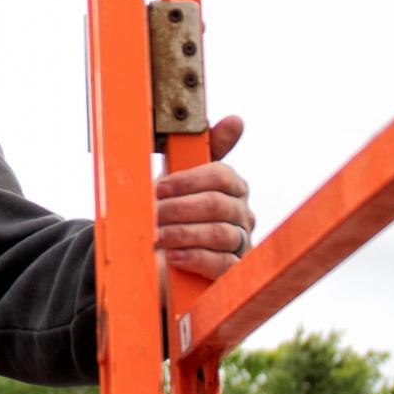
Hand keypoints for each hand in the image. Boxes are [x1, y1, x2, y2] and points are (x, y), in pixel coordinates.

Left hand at [155, 115, 254, 278]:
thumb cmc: (168, 215)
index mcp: (231, 188)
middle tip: (152, 215)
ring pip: (220, 234)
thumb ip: (201, 151)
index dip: (188, 181)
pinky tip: (173, 257)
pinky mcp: (232, 273)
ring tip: (157, 237)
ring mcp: (240, 244)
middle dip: (179, 209)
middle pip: (218, 204)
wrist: (154, 261)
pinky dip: (195, 258)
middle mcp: (242, 214)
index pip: (221, 176)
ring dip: (182, 234)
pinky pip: (223, 263)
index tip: (158, 188)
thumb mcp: (176, 182)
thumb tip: (236, 120)